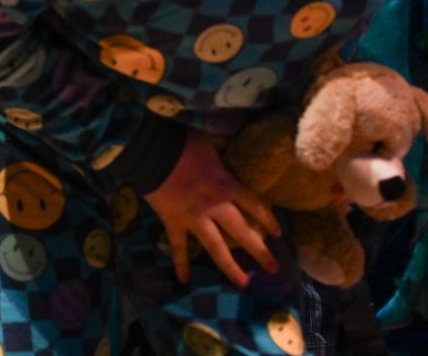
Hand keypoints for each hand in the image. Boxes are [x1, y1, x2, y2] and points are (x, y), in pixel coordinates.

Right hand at [143, 131, 281, 285]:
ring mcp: (194, 217)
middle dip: (260, 252)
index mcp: (227, 186)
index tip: (278, 234)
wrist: (150, 150)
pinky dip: (180, 263)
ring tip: (244, 283)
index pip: (255, 205)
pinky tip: (184, 280)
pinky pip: (178, 246)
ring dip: (231, 267)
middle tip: (274, 269)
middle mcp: (216, 207)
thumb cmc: (181, 144)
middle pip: (243, 233)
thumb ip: (224, 153)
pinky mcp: (174, 222)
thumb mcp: (210, 144)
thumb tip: (234, 150)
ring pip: (216, 247)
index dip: (268, 219)